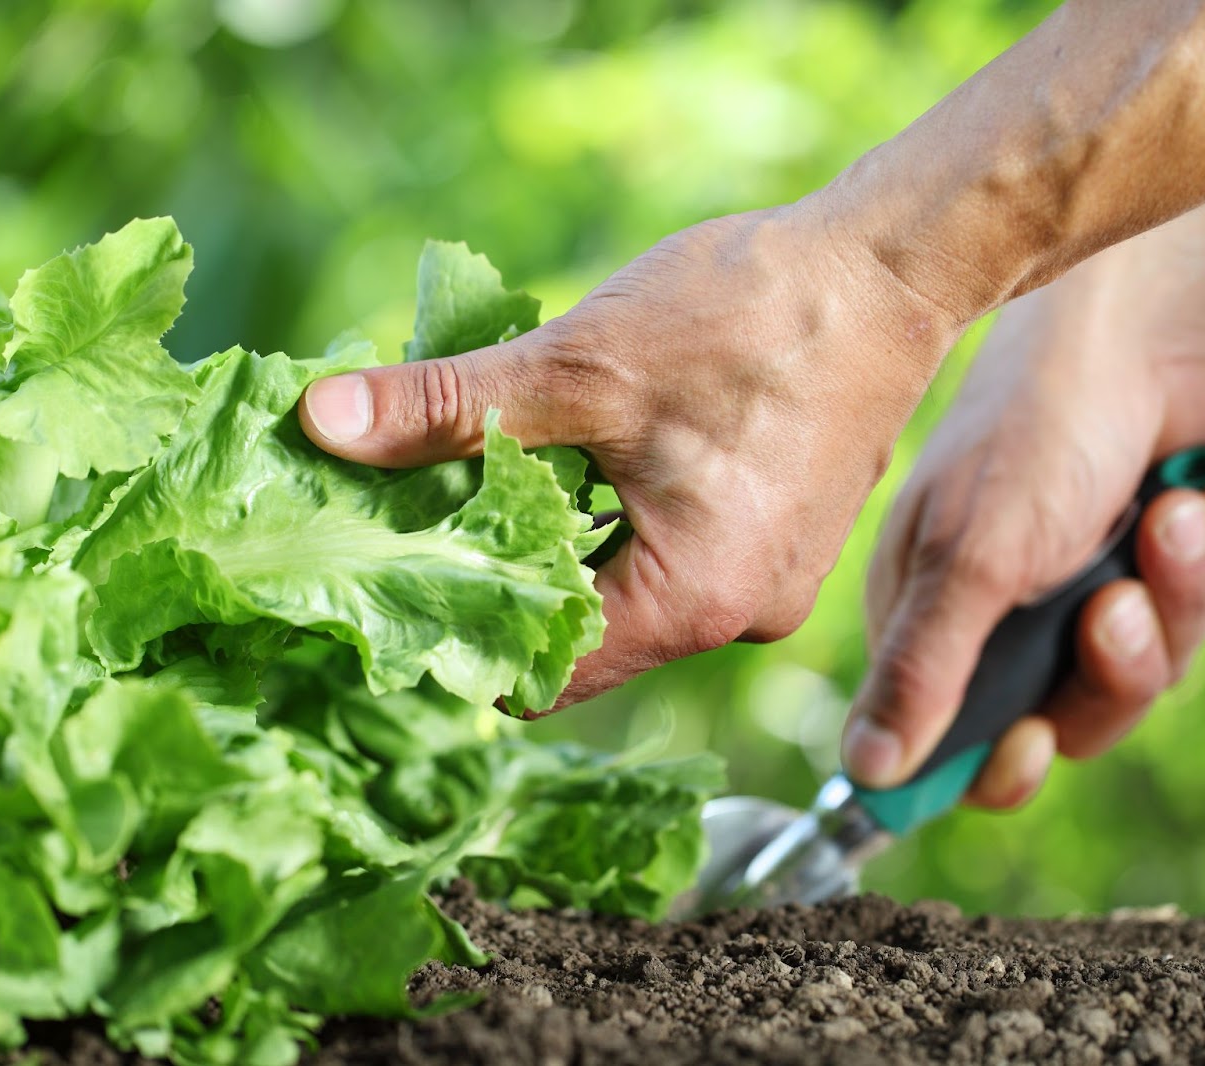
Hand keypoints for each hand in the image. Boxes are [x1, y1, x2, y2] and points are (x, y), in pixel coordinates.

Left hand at [300, 207, 962, 709]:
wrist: (889, 267)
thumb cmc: (752, 317)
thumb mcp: (581, 363)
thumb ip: (446, 408)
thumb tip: (315, 423)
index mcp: (693, 601)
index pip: (541, 672)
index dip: (456, 634)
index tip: (387, 584)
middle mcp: (736, 618)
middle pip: (581, 636)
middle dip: (497, 573)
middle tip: (419, 508)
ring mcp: (764, 583)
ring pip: (624, 592)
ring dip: (555, 539)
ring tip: (494, 467)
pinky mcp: (775, 542)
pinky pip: (671, 558)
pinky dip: (614, 519)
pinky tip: (578, 453)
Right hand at [840, 253, 1204, 801]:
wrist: (1140, 325)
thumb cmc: (1032, 432)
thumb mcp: (971, 560)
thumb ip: (921, 670)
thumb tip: (865, 772)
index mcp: (936, 621)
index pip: (954, 747)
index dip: (1000, 764)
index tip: (1033, 741)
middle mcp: (1010, 618)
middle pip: (1076, 719)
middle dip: (1117, 663)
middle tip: (1119, 602)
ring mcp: (1092, 591)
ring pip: (1158, 668)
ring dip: (1181, 593)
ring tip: (1174, 514)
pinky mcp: (1166, 565)